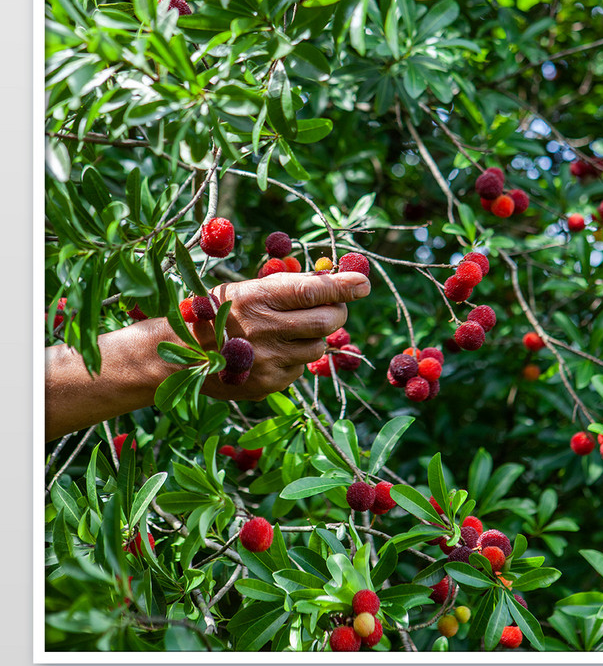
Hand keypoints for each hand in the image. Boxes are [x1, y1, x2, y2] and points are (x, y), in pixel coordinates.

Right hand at [191, 270, 370, 401]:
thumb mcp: (245, 289)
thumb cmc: (217, 312)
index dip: (343, 286)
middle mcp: (265, 329)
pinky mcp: (268, 384)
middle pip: (326, 321)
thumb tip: (332, 281)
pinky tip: (271, 353)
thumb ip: (285, 287)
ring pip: (317, 347)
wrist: (177, 354)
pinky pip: (299, 369)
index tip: (363, 283)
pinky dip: (294, 359)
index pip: (312, 290)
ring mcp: (267, 360)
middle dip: (338, 313)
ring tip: (288, 331)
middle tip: (333, 308)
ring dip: (313, 337)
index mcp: (258, 297)